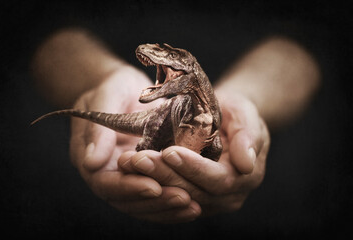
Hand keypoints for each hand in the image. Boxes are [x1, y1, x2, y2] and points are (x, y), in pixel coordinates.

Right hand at [69, 66, 198, 222]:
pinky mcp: (146, 174)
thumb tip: (92, 163)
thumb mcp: (106, 97)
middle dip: (155, 202)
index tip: (155, 186)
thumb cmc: (112, 87)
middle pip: (127, 200)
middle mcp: (109, 173)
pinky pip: (157, 194)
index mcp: (93, 158)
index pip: (106, 183)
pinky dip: (172, 204)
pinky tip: (194, 205)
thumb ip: (99, 129)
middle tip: (184, 199)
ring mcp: (128, 176)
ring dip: (167, 208)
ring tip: (193, 207)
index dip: (129, 187)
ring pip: (143, 203)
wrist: (124, 88)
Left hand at [118, 93, 269, 217]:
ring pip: (178, 197)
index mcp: (246, 177)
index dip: (194, 168)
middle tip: (139, 159)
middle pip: (194, 192)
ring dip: (154, 180)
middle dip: (166, 175)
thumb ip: (248, 136)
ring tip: (131, 163)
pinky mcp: (192, 198)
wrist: (225, 120)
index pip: (218, 180)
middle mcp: (229, 195)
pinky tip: (132, 171)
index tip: (169, 151)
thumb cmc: (235, 112)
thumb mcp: (244, 114)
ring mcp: (210, 200)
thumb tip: (247, 164)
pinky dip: (151, 184)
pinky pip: (170, 196)